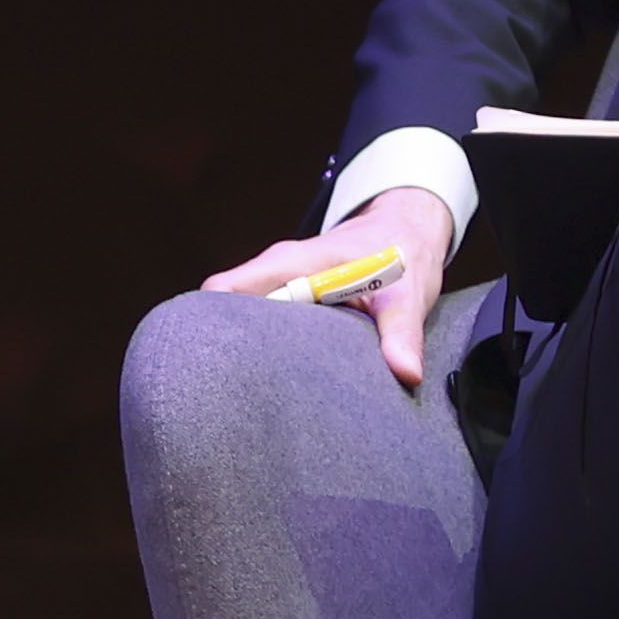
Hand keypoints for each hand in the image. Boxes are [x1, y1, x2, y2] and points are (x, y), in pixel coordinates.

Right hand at [204, 188, 460, 387]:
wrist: (406, 227)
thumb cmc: (403, 252)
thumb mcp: (408, 294)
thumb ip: (402, 333)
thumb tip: (406, 373)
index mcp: (292, 264)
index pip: (225, 290)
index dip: (209, 325)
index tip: (214, 364)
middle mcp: (276, 273)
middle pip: (224, 309)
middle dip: (222, 346)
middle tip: (230, 391)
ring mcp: (280, 285)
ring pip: (242, 316)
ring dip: (243, 348)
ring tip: (248, 390)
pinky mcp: (291, 298)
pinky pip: (262, 320)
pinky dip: (263, 345)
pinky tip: (272, 376)